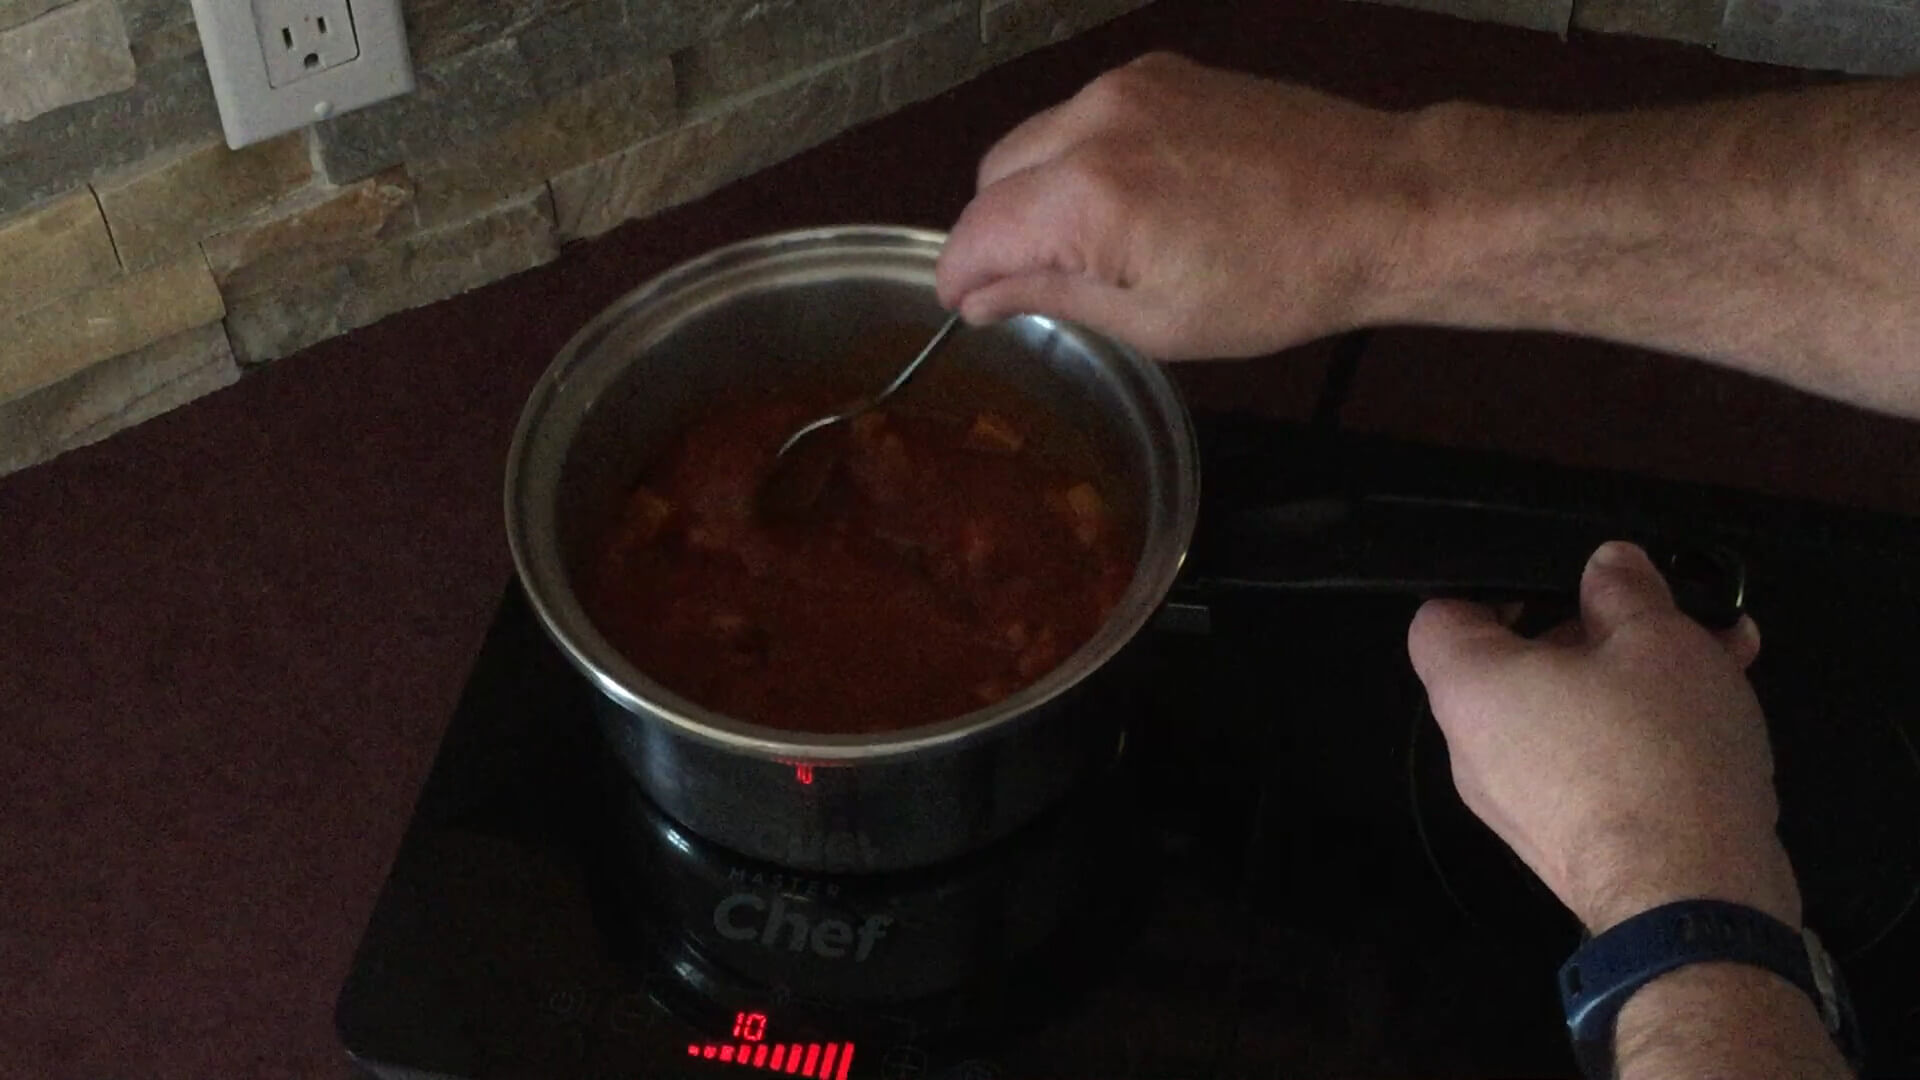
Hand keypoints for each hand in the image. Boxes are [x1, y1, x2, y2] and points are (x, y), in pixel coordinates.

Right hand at [934, 53, 1419, 358]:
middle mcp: (1095, 122)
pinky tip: (1131, 201)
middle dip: (997, 232)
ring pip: (1035, 140)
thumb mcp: (1154, 321)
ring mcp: (1130, 86)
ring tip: (1092, 247)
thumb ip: (1050, 297)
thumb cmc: (1279, 282)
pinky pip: (1084, 116)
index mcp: (1089, 196)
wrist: (1381, 203)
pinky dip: (1081, 158)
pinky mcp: (1162, 71)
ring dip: (1037, 193)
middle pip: (993, 175)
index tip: (962, 307)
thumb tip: (977, 296)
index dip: (958, 276)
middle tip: (1033, 285)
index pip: (976, 230)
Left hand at [1406, 541, 1800, 933]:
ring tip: (1721, 650)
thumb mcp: (1656, 640)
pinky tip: (1720, 708)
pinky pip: (1592, 762)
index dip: (1489, 586)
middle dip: (1596, 627)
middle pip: (1518, 662)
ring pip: (1570, 711)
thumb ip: (1626, 589)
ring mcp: (1518, 801)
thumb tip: (1608, 564)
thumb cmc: (1657, 751)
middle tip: (1666, 611)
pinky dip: (1643, 731)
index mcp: (1470, 689)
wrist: (1692, 898)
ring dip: (1637, 675)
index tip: (1555, 576)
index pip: (1439, 617)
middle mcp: (1474, 748)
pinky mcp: (1567, 837)